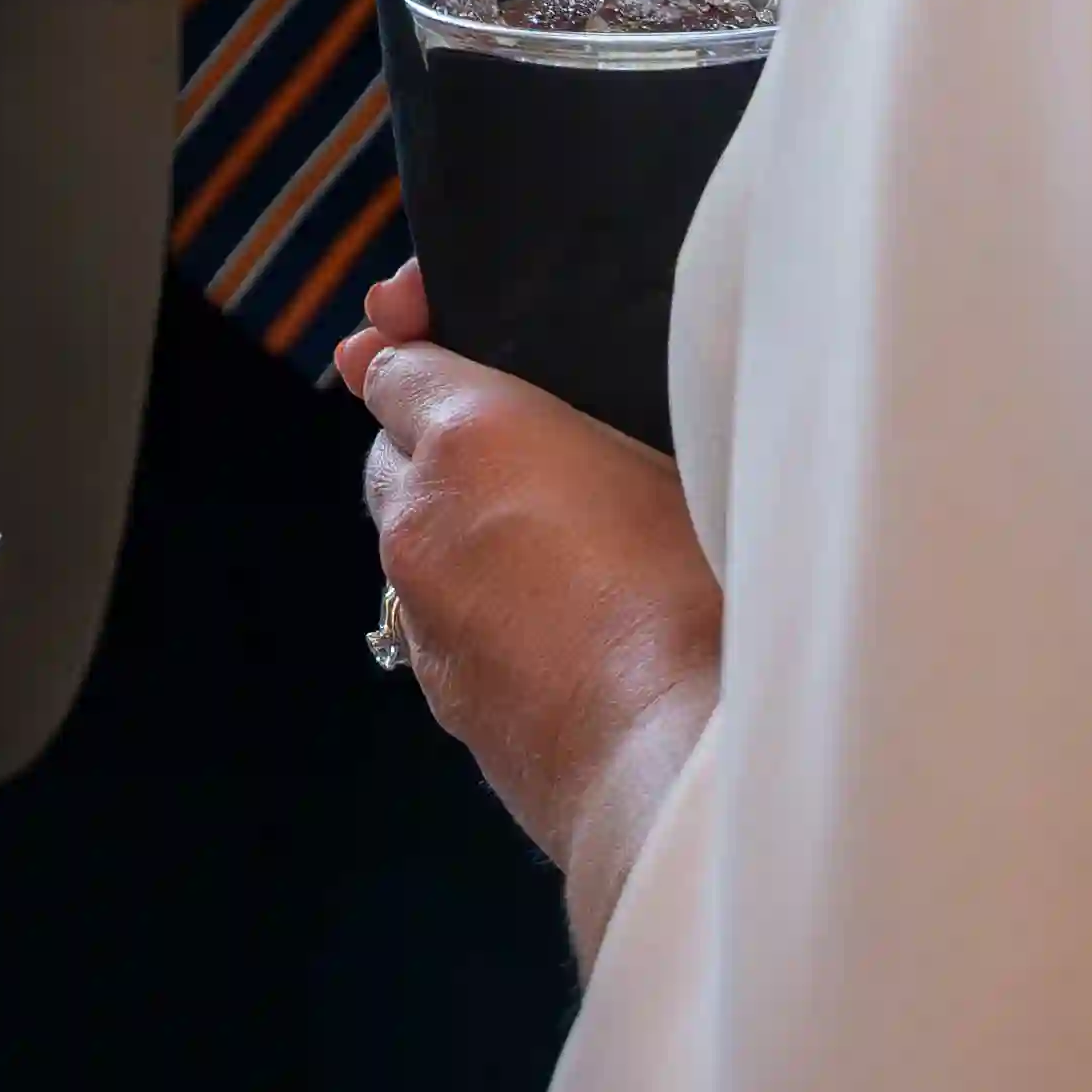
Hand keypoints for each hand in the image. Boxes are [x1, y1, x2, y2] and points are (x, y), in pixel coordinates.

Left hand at [338, 269, 722, 882]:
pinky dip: (472, 606)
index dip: (413, 345)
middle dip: (432, 444)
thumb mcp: (672, 459)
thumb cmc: (700, 596)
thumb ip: (583, 412)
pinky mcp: (443, 693)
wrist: (678, 763)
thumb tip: (508, 394)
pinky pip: (438, 621)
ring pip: (409, 545)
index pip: (396, 365)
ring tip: (548, 544)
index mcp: (472, 435)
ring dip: (453, 531)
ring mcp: (422, 615)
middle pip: (391, 455)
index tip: (425, 328)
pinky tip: (552, 621)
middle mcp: (421, 519)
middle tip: (514, 449)